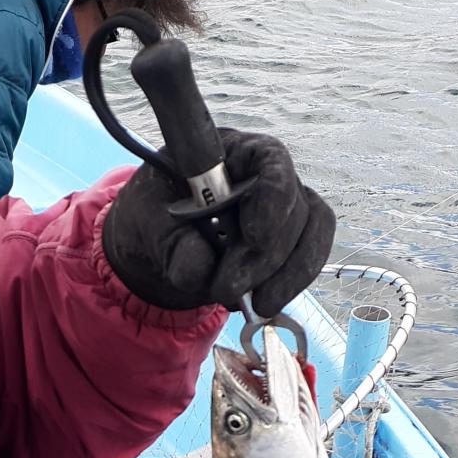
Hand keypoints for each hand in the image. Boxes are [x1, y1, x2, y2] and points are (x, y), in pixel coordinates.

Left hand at [102, 129, 336, 316]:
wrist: (159, 240)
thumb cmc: (155, 214)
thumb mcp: (148, 222)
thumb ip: (172, 243)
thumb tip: (201, 269)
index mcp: (233, 152)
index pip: (271, 159)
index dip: (273, 196)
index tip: (255, 237)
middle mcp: (267, 175)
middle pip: (292, 207)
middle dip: (264, 258)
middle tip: (227, 289)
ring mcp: (285, 207)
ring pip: (310, 234)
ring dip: (287, 276)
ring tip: (255, 306)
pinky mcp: (291, 241)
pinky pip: (308, 259)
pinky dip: (291, 285)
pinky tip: (266, 304)